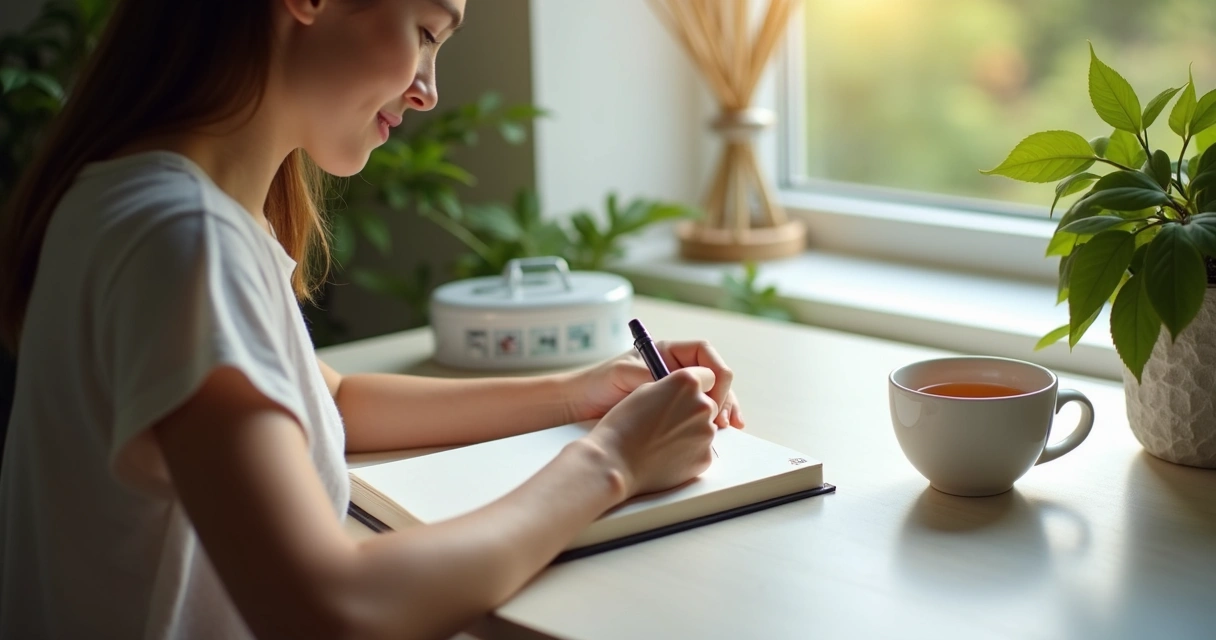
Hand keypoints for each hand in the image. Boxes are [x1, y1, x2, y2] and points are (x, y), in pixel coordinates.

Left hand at [566, 340, 743, 428]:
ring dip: (724, 411)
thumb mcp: (624, 374)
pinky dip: (711, 424)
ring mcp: (678, 393)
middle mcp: (678, 371)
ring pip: (712, 398)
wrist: (581, 405)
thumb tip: (681, 383)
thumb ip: (652, 376)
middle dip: (725, 396)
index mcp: (669, 353)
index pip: (705, 355)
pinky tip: (719, 434)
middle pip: (716, 378)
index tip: (711, 394)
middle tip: (723, 418)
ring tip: (727, 427)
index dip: (715, 372)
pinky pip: (700, 416)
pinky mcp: (675, 414)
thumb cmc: (599, 383)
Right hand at [584, 367, 718, 496]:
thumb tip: (688, 394)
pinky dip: (689, 452)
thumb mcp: (645, 391)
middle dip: (694, 410)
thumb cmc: (623, 425)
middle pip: (709, 403)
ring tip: (663, 440)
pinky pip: (702, 450)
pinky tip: (666, 454)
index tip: (684, 395)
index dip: (695, 386)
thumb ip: (673, 387)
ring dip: (691, 431)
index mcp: (687, 383)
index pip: (708, 375)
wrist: (615, 462)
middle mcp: (702, 405)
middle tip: (668, 421)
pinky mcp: (705, 457)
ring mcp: (706, 433)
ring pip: (705, 427)